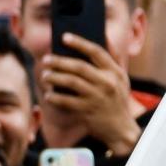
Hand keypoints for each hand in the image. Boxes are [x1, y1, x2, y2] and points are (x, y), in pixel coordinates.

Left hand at [41, 36, 140, 153]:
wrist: (121, 129)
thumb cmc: (117, 100)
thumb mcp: (121, 80)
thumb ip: (111, 60)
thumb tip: (103, 36)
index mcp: (115, 73)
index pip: (96, 52)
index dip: (80, 43)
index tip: (64, 37)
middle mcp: (107, 83)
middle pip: (79, 66)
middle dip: (59, 61)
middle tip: (46, 60)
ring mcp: (97, 97)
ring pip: (70, 82)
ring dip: (54, 77)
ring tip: (45, 76)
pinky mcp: (87, 111)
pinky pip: (66, 101)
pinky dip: (55, 97)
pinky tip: (49, 95)